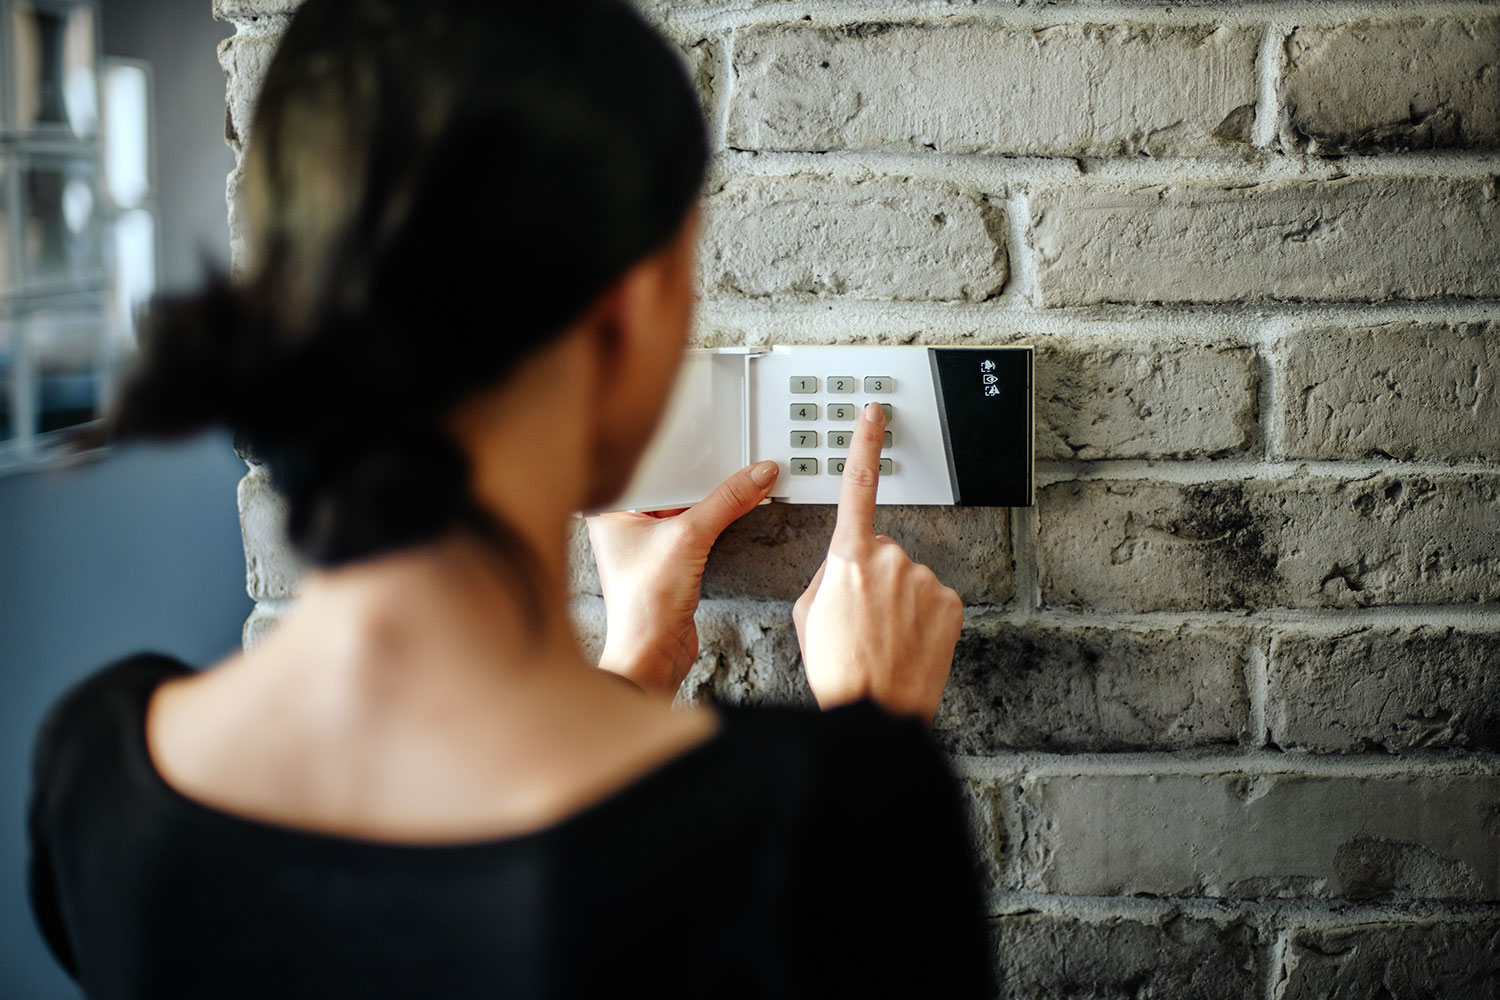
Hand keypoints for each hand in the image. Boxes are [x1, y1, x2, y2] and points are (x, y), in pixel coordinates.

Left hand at [587, 461, 779, 696]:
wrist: (653, 654)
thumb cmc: (643, 605)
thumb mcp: (689, 537)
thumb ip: (726, 502)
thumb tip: (756, 476)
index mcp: (611, 509)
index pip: (650, 466)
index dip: (682, 452)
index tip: (713, 442)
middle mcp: (625, 523)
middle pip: (671, 484)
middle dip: (702, 475)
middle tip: (731, 458)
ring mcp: (647, 543)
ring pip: (686, 506)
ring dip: (712, 500)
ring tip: (739, 482)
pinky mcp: (668, 560)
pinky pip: (695, 527)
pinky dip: (716, 519)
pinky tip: (734, 509)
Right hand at [792, 403, 962, 725]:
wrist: (874, 710)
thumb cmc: (837, 667)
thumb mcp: (807, 613)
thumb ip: (827, 574)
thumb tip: (846, 568)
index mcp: (848, 556)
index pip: (857, 486)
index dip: (865, 444)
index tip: (874, 414)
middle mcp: (890, 559)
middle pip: (880, 553)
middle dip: (871, 579)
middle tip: (858, 621)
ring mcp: (924, 580)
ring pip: (908, 579)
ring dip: (896, 603)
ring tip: (881, 640)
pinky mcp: (950, 603)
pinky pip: (932, 600)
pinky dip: (922, 619)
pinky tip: (907, 644)